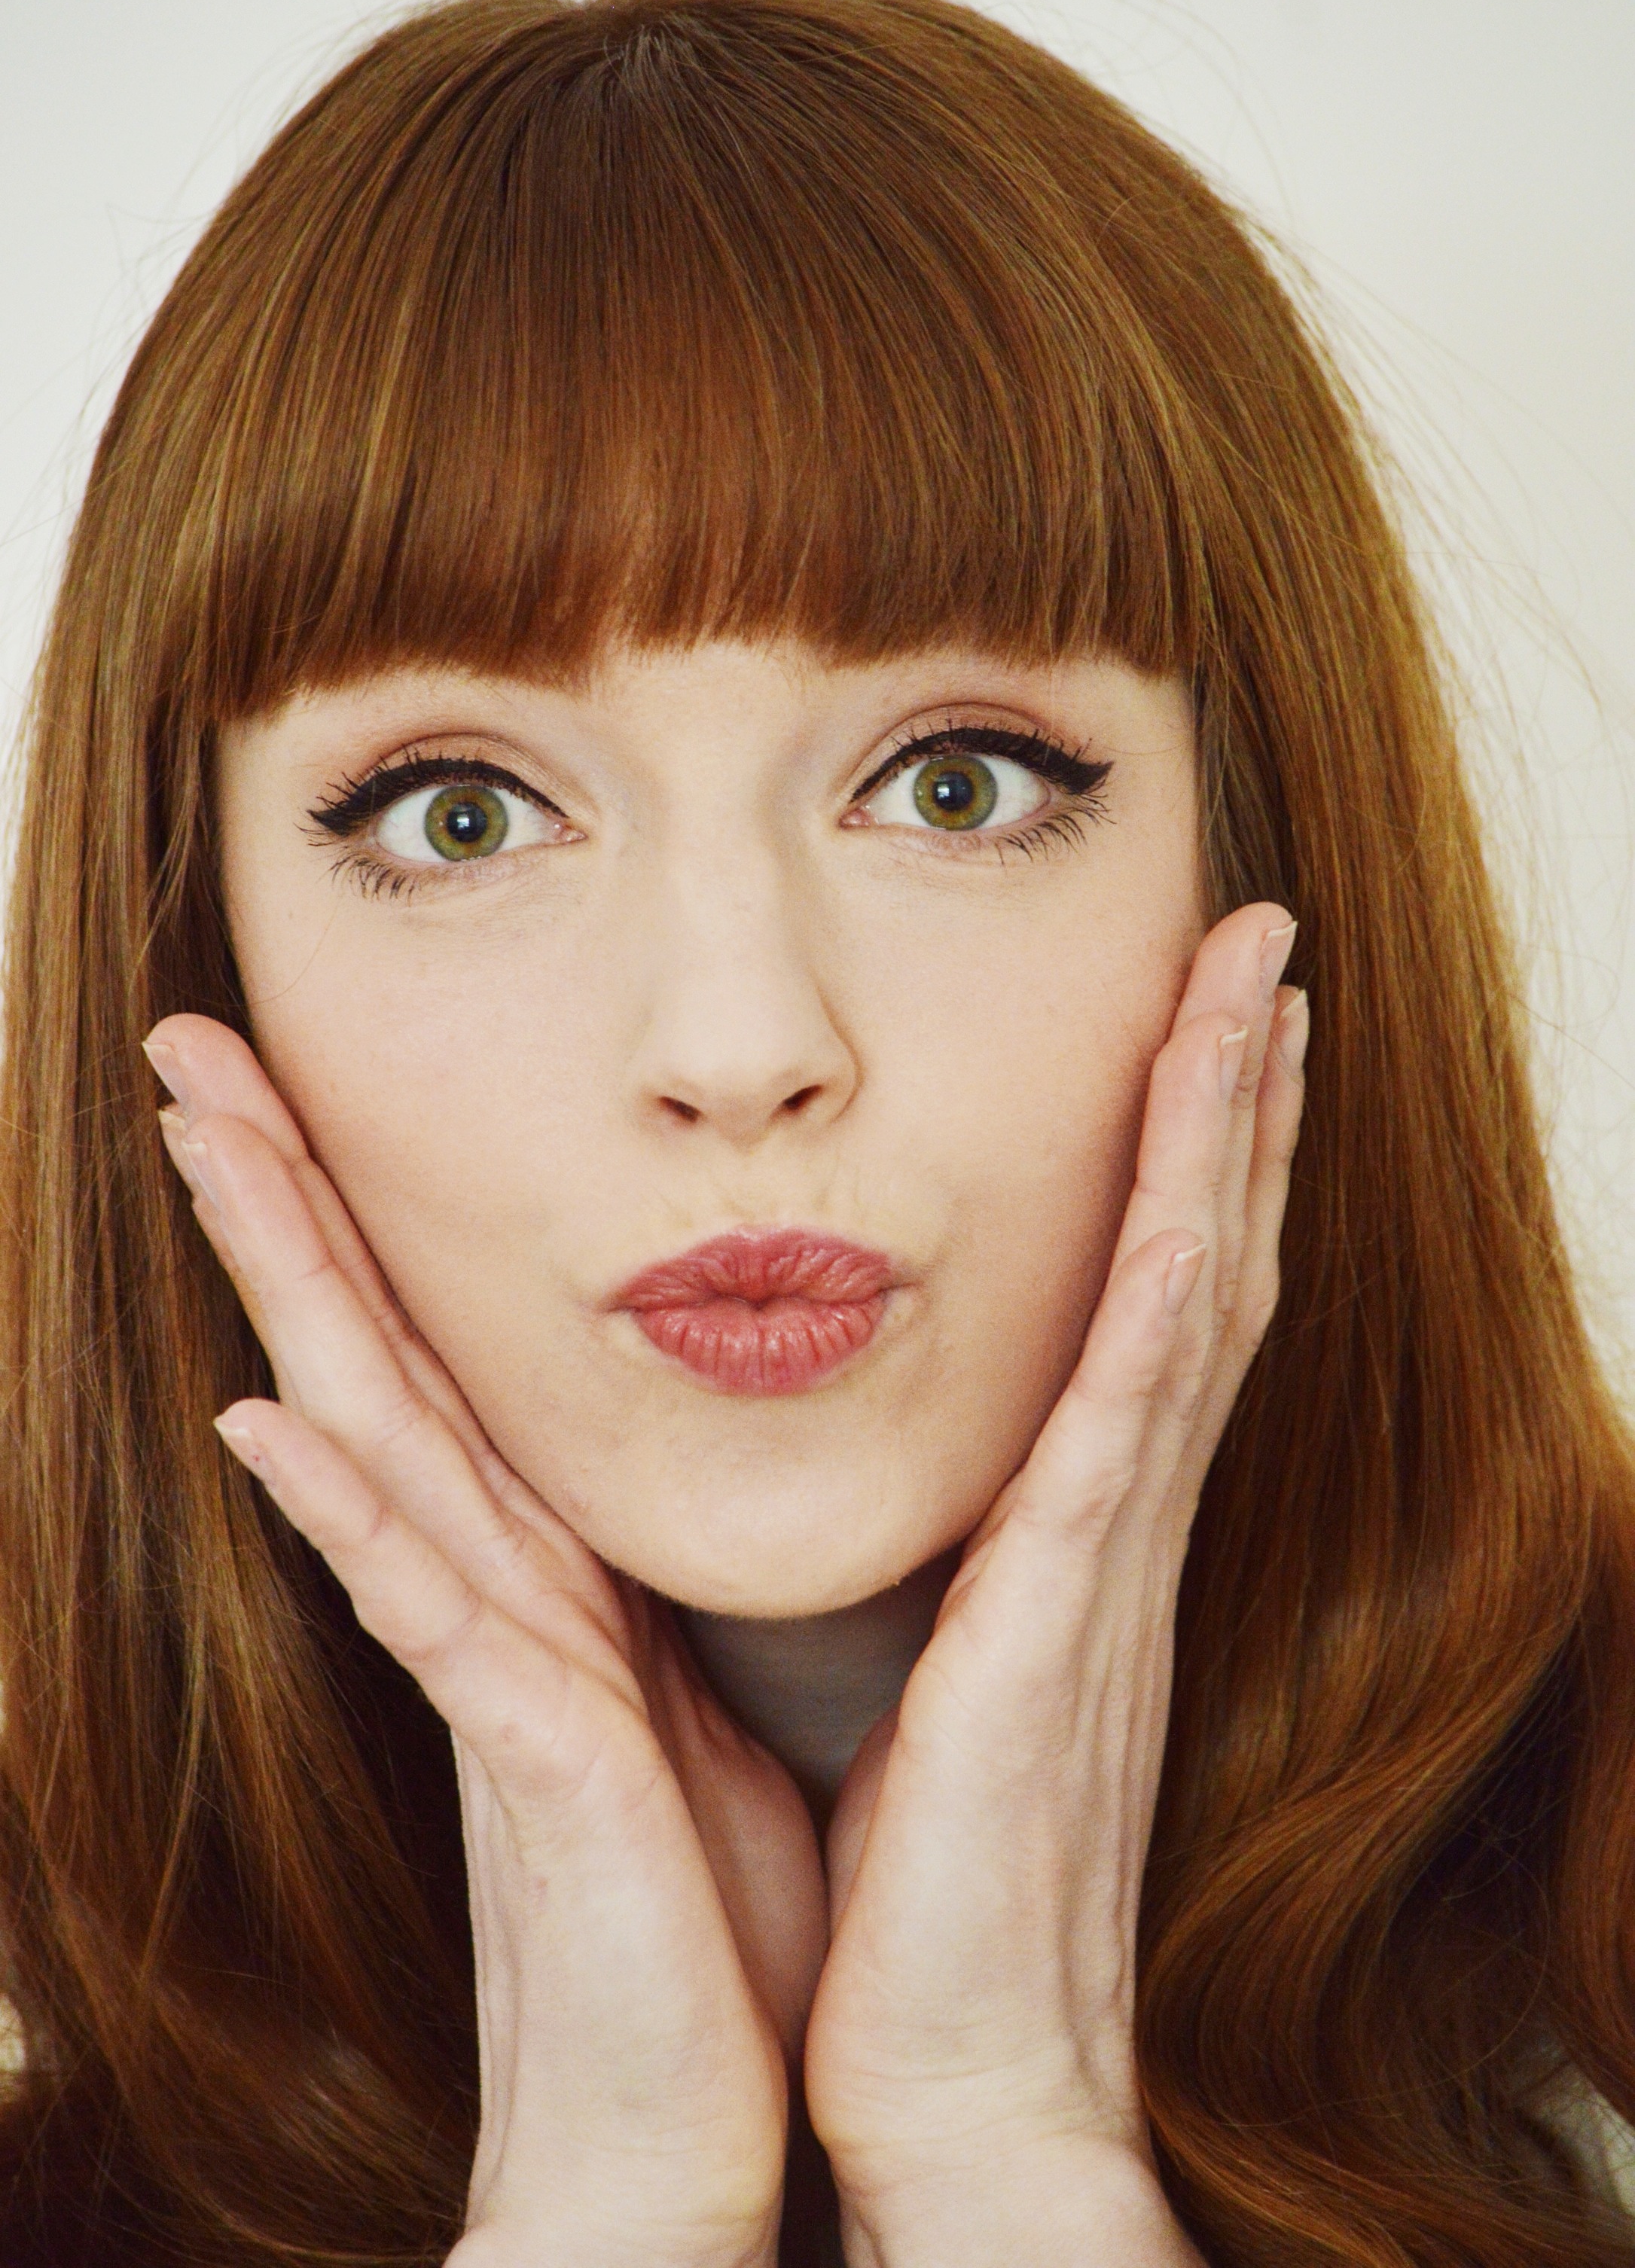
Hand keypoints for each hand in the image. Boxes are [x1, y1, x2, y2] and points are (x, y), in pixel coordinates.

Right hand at [143, 1017, 827, 2267]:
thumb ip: (630, 1586)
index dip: (352, 1219)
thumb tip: (617, 1488)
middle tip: (189, 1047)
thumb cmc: (698, 1912)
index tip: (295, 1081)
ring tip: (207, 1148)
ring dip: (284, 1294)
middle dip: (276, 1199)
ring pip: (369, 1443)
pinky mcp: (531, 1761)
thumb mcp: (681, 1696)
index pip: (427, 1359)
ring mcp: (491, 1670)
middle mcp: (492, 1596)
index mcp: (544, 1570)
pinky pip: (429, 1618)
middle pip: (364, 1358)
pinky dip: (344, 1519)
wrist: (678, 2125)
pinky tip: (269, 1426)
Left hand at [803, 903, 1305, 2267]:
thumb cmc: (931, 1880)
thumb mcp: (930, 1671)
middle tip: (1257, 953)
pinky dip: (1175, 1270)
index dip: (1190, 1158)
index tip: (1201, 1028)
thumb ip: (946, 1559)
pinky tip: (1199, 1173)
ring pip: (1191, 1294)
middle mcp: (1122, 1521)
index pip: (1150, 1303)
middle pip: (1200, 1262)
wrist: (956, 2062)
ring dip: (1228, 1132)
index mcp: (1078, 1531)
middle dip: (1237, 1099)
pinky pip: (1137, 1403)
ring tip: (1255, 988)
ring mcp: (1114, 1557)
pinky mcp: (1070, 1609)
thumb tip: (916, 1473)